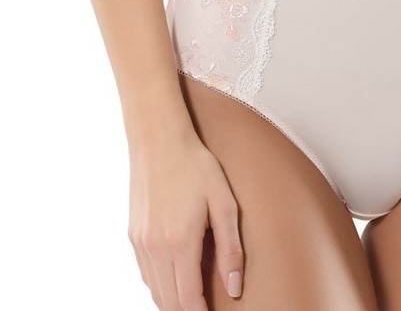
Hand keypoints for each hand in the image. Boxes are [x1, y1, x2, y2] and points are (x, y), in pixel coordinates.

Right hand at [128, 124, 244, 305]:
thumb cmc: (196, 166)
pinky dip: (159, 285)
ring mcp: (140, 243)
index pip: (187, 301)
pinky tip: (176, 277)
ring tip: (193, 298)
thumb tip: (234, 287)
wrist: (159, 140)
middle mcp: (155, 249)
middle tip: (205, 307)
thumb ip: (230, 249)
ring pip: (154, 291)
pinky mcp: (133, 235)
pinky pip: (145, 274)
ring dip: (172, 301)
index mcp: (179, 242)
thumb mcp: (224, 203)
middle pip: (168, 302)